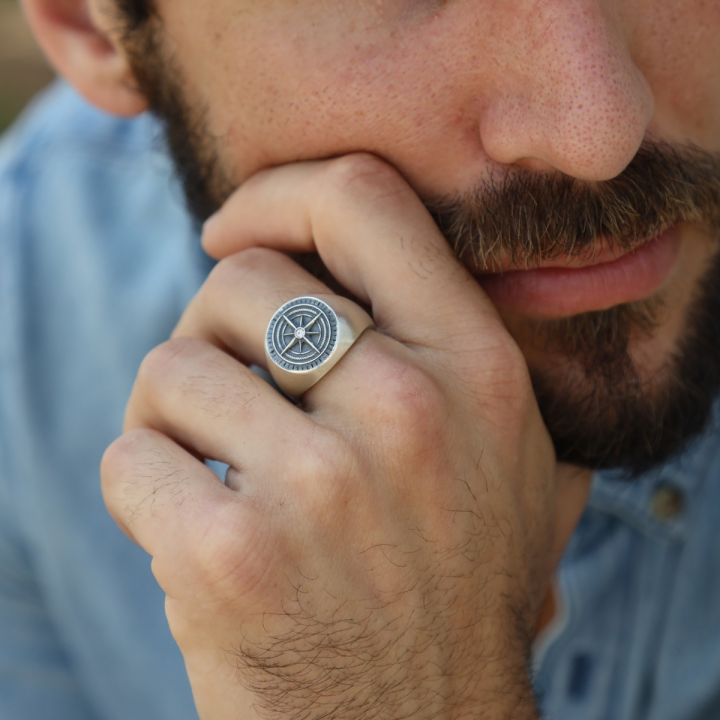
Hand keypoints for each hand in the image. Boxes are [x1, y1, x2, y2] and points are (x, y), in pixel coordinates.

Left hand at [102, 154, 556, 718]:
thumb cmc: (454, 584)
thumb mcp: (515, 460)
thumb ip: (464, 356)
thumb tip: (391, 255)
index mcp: (476, 368)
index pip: (360, 200)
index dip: (276, 197)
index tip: (230, 232)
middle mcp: (407, 411)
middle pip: (240, 284)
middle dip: (212, 331)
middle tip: (228, 395)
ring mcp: (320, 486)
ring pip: (171, 370)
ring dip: (174, 418)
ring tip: (217, 475)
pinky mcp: (233, 557)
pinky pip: (130, 460)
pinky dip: (144, 488)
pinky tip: (191, 531)